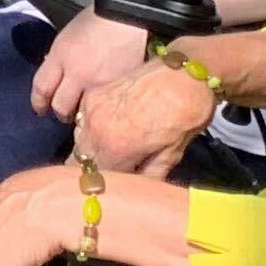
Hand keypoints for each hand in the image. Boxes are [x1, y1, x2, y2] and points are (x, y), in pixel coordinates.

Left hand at [29, 8, 150, 124]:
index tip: (40, 109)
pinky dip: (103, 108)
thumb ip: (59, 58)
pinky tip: (104, 106)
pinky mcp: (120, 88)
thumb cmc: (96, 20)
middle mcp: (78, 73)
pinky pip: (106, 106)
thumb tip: (56, 76)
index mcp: (61, 56)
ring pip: (84, 111)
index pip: (41, 87)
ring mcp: (100, 83)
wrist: (128, 16)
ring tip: (85, 112)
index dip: (38, 102)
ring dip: (82, 114)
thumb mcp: (67, 36)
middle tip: (63, 114)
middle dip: (60, 113)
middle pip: (61, 106)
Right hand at [75, 59, 216, 176]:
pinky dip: (91, 131)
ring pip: (79, 142)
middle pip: (80, 161)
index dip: (104, 187)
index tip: (113, 190)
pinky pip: (83, 122)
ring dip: (90, 151)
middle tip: (112, 175)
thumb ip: (146, 178)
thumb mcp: (170, 156)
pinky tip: (109, 133)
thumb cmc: (184, 116)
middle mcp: (94, 129)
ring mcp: (90, 109)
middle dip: (94, 170)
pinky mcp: (93, 95)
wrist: (186, 74)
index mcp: (114, 148)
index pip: (94, 179)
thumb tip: (132, 191)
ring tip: (110, 155)